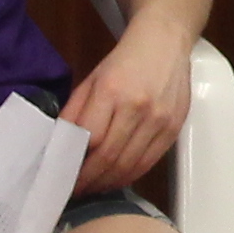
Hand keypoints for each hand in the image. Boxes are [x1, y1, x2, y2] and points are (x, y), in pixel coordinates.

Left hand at [57, 19, 196, 192]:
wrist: (165, 42)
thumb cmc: (124, 60)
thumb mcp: (92, 79)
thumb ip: (75, 111)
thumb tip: (59, 144)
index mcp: (112, 90)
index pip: (89, 138)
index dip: (74, 163)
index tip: (61, 175)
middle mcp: (138, 107)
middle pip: (109, 157)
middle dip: (88, 180)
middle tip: (74, 190)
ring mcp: (159, 120)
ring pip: (129, 166)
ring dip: (107, 183)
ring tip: (92, 188)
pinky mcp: (174, 129)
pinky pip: (148, 163)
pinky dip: (129, 176)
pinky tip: (116, 179)